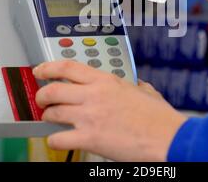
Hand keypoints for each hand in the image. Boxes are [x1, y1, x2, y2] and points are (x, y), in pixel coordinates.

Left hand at [33, 60, 186, 161]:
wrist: (167, 138)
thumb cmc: (159, 118)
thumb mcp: (146, 92)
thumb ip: (135, 86)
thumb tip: (135, 86)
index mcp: (106, 81)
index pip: (68, 67)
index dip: (48, 67)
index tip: (40, 70)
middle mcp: (94, 95)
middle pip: (53, 89)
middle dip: (42, 95)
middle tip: (42, 99)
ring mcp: (90, 117)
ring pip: (53, 112)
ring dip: (47, 115)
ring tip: (50, 118)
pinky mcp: (90, 138)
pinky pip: (58, 138)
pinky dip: (54, 140)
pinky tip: (58, 140)